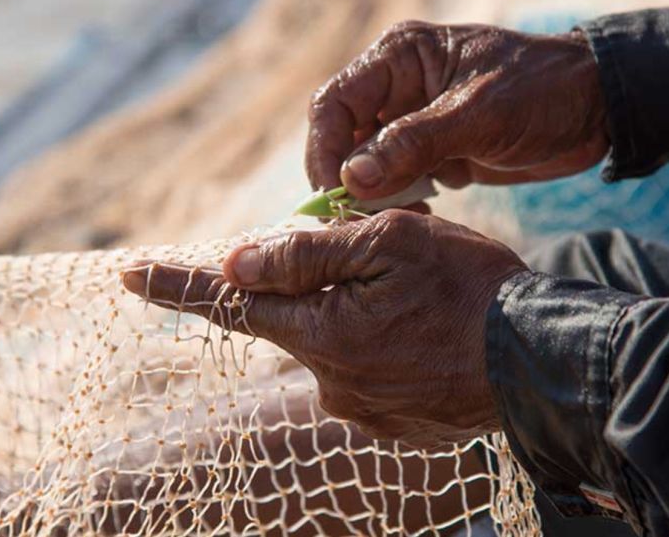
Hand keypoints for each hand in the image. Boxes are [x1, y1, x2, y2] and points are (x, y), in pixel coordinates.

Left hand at [122, 211, 527, 448]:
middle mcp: (329, 382)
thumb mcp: (390, 243)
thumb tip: (235, 262)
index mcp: (321, 333)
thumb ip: (307, 253)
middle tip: (393, 271)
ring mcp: (362, 409)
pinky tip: (431, 335)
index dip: (176, 285)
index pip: (228, 305)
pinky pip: (369, 371)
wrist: (543, 362)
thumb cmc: (471, 289)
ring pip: (338, 342)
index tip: (125, 272)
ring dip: (364, 314)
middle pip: (296, 317)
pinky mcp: (392, 424)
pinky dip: (387, 345)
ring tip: (427, 303)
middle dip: (323, 285)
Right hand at [306, 20, 608, 199]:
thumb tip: (353, 177)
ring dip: (371, 193)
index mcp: (400, 57)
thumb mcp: (479, 114)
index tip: (334, 191)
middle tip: (354, 217)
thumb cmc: (543, 93)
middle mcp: (398, 87)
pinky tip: (416, 216)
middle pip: (342, 136)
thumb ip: (414, 143)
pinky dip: (398, 200)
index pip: (335, 102)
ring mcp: (414, 121)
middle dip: (345, 176)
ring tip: (386, 220)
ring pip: (366, 163)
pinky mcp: (433, 151)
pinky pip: (397, 179)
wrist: (596, 112)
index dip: (324, 148)